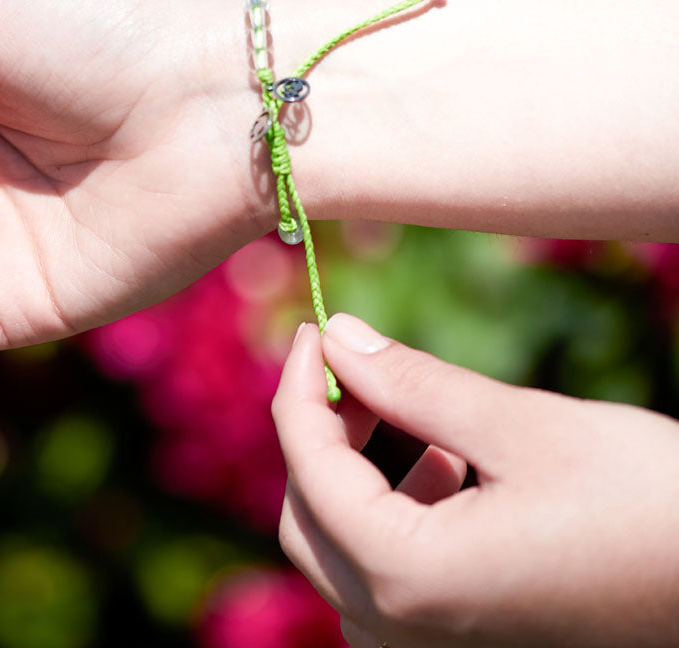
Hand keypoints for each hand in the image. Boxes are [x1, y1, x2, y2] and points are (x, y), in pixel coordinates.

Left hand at [272, 315, 678, 647]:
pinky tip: (444, 464)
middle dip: (321, 432)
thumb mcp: (522, 427)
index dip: (301, 387)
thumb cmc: (649, 505)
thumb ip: (413, 383)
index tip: (317, 327)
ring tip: (410, 414)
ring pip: (341, 548)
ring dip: (355, 471)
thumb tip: (340, 336)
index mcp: (414, 581)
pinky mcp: (463, 638)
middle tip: (357, 365)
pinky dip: (391, 509)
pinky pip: (385, 574)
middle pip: (308, 518)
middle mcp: (407, 633)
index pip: (308, 470)